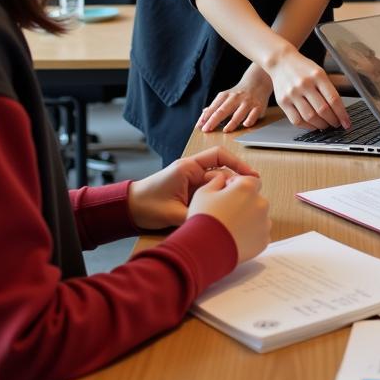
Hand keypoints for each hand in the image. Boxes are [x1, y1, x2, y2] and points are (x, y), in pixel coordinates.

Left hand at [128, 147, 259, 228]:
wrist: (128, 209)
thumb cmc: (146, 205)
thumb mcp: (171, 212)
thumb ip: (194, 216)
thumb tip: (215, 223)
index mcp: (188, 168)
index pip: (219, 156)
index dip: (238, 163)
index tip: (251, 176)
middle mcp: (192, 172)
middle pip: (222, 172)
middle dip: (236, 183)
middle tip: (249, 195)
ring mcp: (192, 182)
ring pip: (218, 185)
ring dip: (227, 194)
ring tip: (240, 206)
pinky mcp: (191, 193)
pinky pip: (210, 194)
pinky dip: (218, 200)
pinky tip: (226, 212)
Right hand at [188, 173, 270, 263]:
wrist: (204, 250)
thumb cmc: (203, 220)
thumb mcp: (203, 192)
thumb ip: (216, 181)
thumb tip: (221, 179)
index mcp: (247, 187)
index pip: (250, 180)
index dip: (238, 187)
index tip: (227, 195)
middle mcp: (260, 202)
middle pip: (255, 199)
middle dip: (244, 204)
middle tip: (227, 214)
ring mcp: (264, 222)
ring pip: (259, 217)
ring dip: (249, 219)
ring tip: (230, 228)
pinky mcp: (264, 240)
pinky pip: (260, 234)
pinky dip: (251, 235)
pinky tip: (236, 238)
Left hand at [199, 65, 271, 131]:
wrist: (258, 81)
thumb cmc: (239, 93)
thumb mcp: (226, 96)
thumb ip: (215, 106)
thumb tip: (203, 115)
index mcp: (226, 96)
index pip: (213, 108)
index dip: (205, 118)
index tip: (199, 126)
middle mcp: (235, 98)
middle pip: (223, 110)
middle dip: (213, 121)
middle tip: (206, 130)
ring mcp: (247, 102)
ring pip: (238, 114)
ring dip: (232, 122)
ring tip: (226, 130)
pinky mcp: (258, 107)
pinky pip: (253, 115)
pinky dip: (249, 120)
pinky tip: (245, 124)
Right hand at [269, 46, 349, 129]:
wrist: (281, 61)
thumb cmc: (303, 68)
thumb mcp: (319, 72)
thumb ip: (328, 89)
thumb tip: (339, 111)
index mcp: (318, 75)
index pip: (333, 99)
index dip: (342, 114)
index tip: (346, 123)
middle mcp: (304, 84)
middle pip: (322, 110)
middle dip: (333, 121)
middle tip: (336, 124)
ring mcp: (292, 93)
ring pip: (310, 117)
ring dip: (321, 125)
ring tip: (326, 125)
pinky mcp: (282, 101)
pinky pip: (296, 120)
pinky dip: (307, 126)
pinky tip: (313, 125)